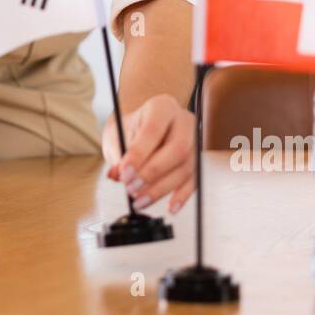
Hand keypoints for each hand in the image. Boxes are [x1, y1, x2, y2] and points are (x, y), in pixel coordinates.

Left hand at [101, 93, 198, 214]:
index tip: (124, 174)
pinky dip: (181, 196)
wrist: (143, 127)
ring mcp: (195, 140)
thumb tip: (117, 175)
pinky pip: (194, 180)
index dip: (139, 154)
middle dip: (153, 173)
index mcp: (162, 107)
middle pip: (177, 149)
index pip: (153, 129)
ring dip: (161, 189)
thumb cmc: (129, 130)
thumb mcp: (117, 136)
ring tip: (139, 201)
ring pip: (185, 167)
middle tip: (132, 189)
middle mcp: (183, 121)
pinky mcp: (197, 160)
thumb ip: (118, 155)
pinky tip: (170, 207)